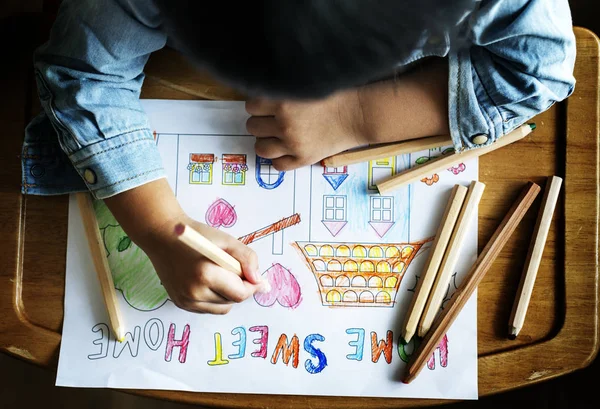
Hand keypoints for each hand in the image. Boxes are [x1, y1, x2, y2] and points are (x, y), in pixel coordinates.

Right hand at [142, 214, 262, 313]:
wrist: (163, 237)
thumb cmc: (197, 236)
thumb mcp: (227, 241)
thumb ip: (247, 259)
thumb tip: (259, 281)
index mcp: (206, 275)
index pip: (240, 294)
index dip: (252, 286)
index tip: (254, 276)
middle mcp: (194, 292)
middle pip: (232, 302)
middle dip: (239, 288)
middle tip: (233, 269)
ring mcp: (185, 301)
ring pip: (221, 308)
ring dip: (227, 294)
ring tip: (219, 273)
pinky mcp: (180, 304)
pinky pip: (208, 308)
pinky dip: (214, 298)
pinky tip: (208, 281)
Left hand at [245, 89, 365, 169]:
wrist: (358, 114)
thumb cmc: (335, 94)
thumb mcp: (304, 84)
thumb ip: (282, 89)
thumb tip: (261, 96)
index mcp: (283, 102)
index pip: (251, 106)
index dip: (259, 105)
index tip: (267, 105)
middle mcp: (284, 125)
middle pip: (253, 126)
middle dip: (261, 122)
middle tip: (273, 119)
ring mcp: (293, 145)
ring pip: (260, 148)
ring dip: (265, 141)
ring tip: (275, 136)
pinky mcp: (303, 159)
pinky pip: (277, 165)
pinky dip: (278, 158)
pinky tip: (286, 150)